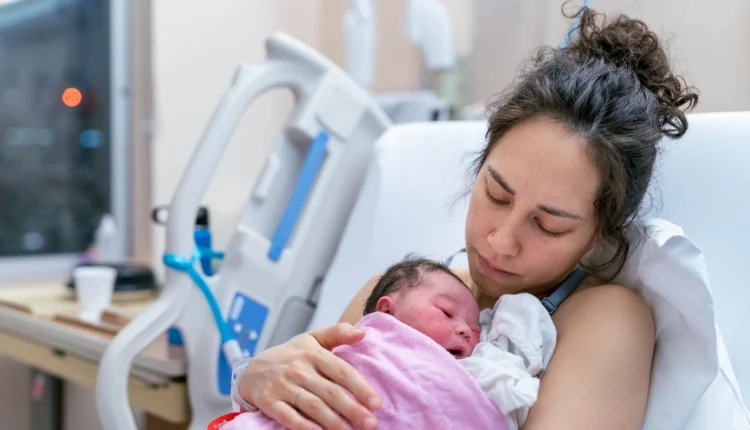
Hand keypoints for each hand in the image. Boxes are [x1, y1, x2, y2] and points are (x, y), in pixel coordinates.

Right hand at [237, 323, 381, 429]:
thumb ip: (337, 333)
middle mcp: (298, 369)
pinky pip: (289, 417)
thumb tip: (362, 332)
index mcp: (313, 353)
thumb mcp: (312, 339)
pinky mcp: (269, 401)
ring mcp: (283, 386)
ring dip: (333, 422)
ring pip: (312, 406)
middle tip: (371, 424)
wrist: (252, 369)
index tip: (376, 403)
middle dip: (352, 409)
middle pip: (330, 392)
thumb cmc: (290, 355)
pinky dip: (305, 427)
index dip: (360, 387)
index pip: (341, 371)